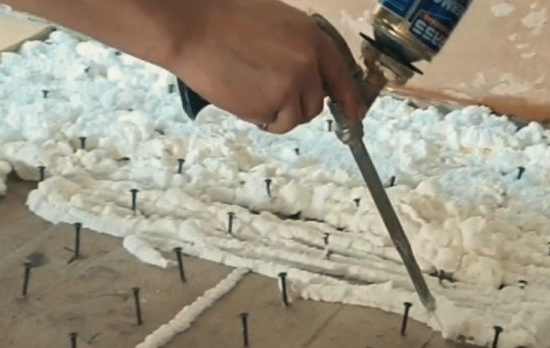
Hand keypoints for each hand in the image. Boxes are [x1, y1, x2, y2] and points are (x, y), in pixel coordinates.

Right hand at [169, 0, 367, 133]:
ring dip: (278, 112)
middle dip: (296, 104)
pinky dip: (260, 118)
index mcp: (312, 38)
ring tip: (251, 90)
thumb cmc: (225, 21)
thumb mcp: (276, 22)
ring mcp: (292, 87)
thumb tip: (311, 74)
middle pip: (316, 103)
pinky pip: (274, 123)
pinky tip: (243, 97)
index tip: (355, 114)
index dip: (350, 98)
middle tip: (270, 92)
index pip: (341, 74)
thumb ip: (300, 48)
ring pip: (296, 117)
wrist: (194, 31)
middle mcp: (308, 64)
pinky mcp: (273, 106)